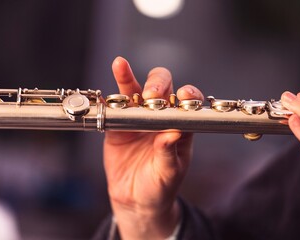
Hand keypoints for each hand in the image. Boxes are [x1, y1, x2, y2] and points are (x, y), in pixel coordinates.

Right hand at [103, 56, 203, 238]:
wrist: (136, 199)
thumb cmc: (160, 185)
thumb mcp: (169, 172)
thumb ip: (169, 153)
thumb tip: (172, 134)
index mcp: (180, 126)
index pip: (187, 102)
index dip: (187, 95)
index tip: (183, 96)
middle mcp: (161, 117)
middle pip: (162, 88)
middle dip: (158, 86)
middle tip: (151, 97)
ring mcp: (139, 118)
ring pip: (136, 91)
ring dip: (129, 79)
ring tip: (121, 67)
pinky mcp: (119, 124)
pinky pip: (115, 105)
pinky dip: (112, 94)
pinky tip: (112, 77)